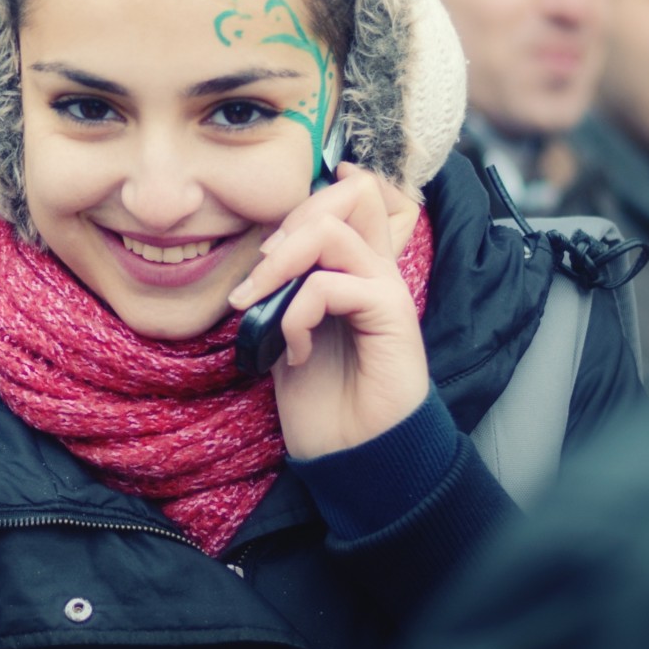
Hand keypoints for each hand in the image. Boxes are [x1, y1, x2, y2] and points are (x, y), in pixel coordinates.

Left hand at [227, 163, 428, 459]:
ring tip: (257, 304)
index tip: (270, 239)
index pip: (354, 198)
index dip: (313, 197)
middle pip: (350, 195)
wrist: (353, 454)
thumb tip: (262, 256)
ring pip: (334, 232)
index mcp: (358, 271)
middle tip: (256, 273)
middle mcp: (378, 271)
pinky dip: (297, 314)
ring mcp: (387, 290)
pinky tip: (296, 350)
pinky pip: (331, 286)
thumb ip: (286, 289)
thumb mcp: (288, 331)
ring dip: (280, 264)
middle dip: (289, 223)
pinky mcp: (393, 315)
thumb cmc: (322, 399)